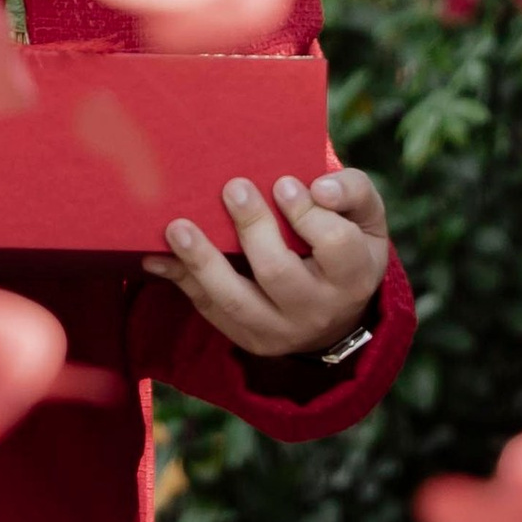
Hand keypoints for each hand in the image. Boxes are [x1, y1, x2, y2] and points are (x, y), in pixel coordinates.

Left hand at [143, 167, 390, 361]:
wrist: (336, 310)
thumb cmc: (345, 244)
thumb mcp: (365, 218)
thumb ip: (353, 192)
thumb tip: (320, 187)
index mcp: (353, 276)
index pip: (336, 246)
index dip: (308, 215)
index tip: (283, 184)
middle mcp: (318, 310)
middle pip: (280, 274)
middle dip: (252, 230)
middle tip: (233, 187)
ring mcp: (280, 330)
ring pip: (236, 301)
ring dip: (202, 263)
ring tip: (177, 228)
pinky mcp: (248, 338)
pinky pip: (211, 310)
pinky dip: (182, 281)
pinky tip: (157, 256)